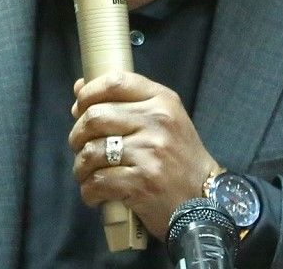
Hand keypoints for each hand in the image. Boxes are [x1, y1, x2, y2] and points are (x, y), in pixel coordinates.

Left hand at [68, 72, 218, 237]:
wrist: (205, 202)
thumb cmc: (179, 158)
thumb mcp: (164, 120)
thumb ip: (126, 102)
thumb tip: (79, 87)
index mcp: (162, 101)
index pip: (115, 82)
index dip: (88, 93)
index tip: (79, 107)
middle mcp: (157, 121)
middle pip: (95, 116)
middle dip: (77, 134)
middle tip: (79, 146)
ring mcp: (150, 152)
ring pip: (91, 151)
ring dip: (80, 166)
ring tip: (86, 173)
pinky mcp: (142, 182)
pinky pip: (98, 181)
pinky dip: (89, 190)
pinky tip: (94, 193)